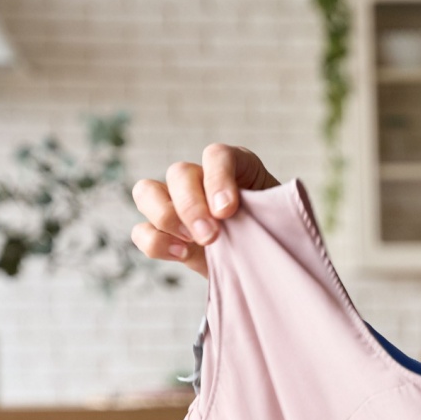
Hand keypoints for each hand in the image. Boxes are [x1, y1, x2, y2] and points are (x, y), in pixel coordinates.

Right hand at [131, 144, 279, 277]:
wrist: (267, 263)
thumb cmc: (276, 235)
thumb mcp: (278, 219)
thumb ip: (267, 214)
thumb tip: (253, 223)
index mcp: (233, 166)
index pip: (216, 156)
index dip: (218, 180)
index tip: (228, 211)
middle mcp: (200, 179)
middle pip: (179, 173)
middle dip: (191, 206)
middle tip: (211, 236)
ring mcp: (177, 204)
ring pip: (147, 192)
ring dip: (165, 217)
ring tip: (192, 243)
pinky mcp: (165, 233)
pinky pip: (142, 230)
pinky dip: (155, 242)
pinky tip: (181, 254)